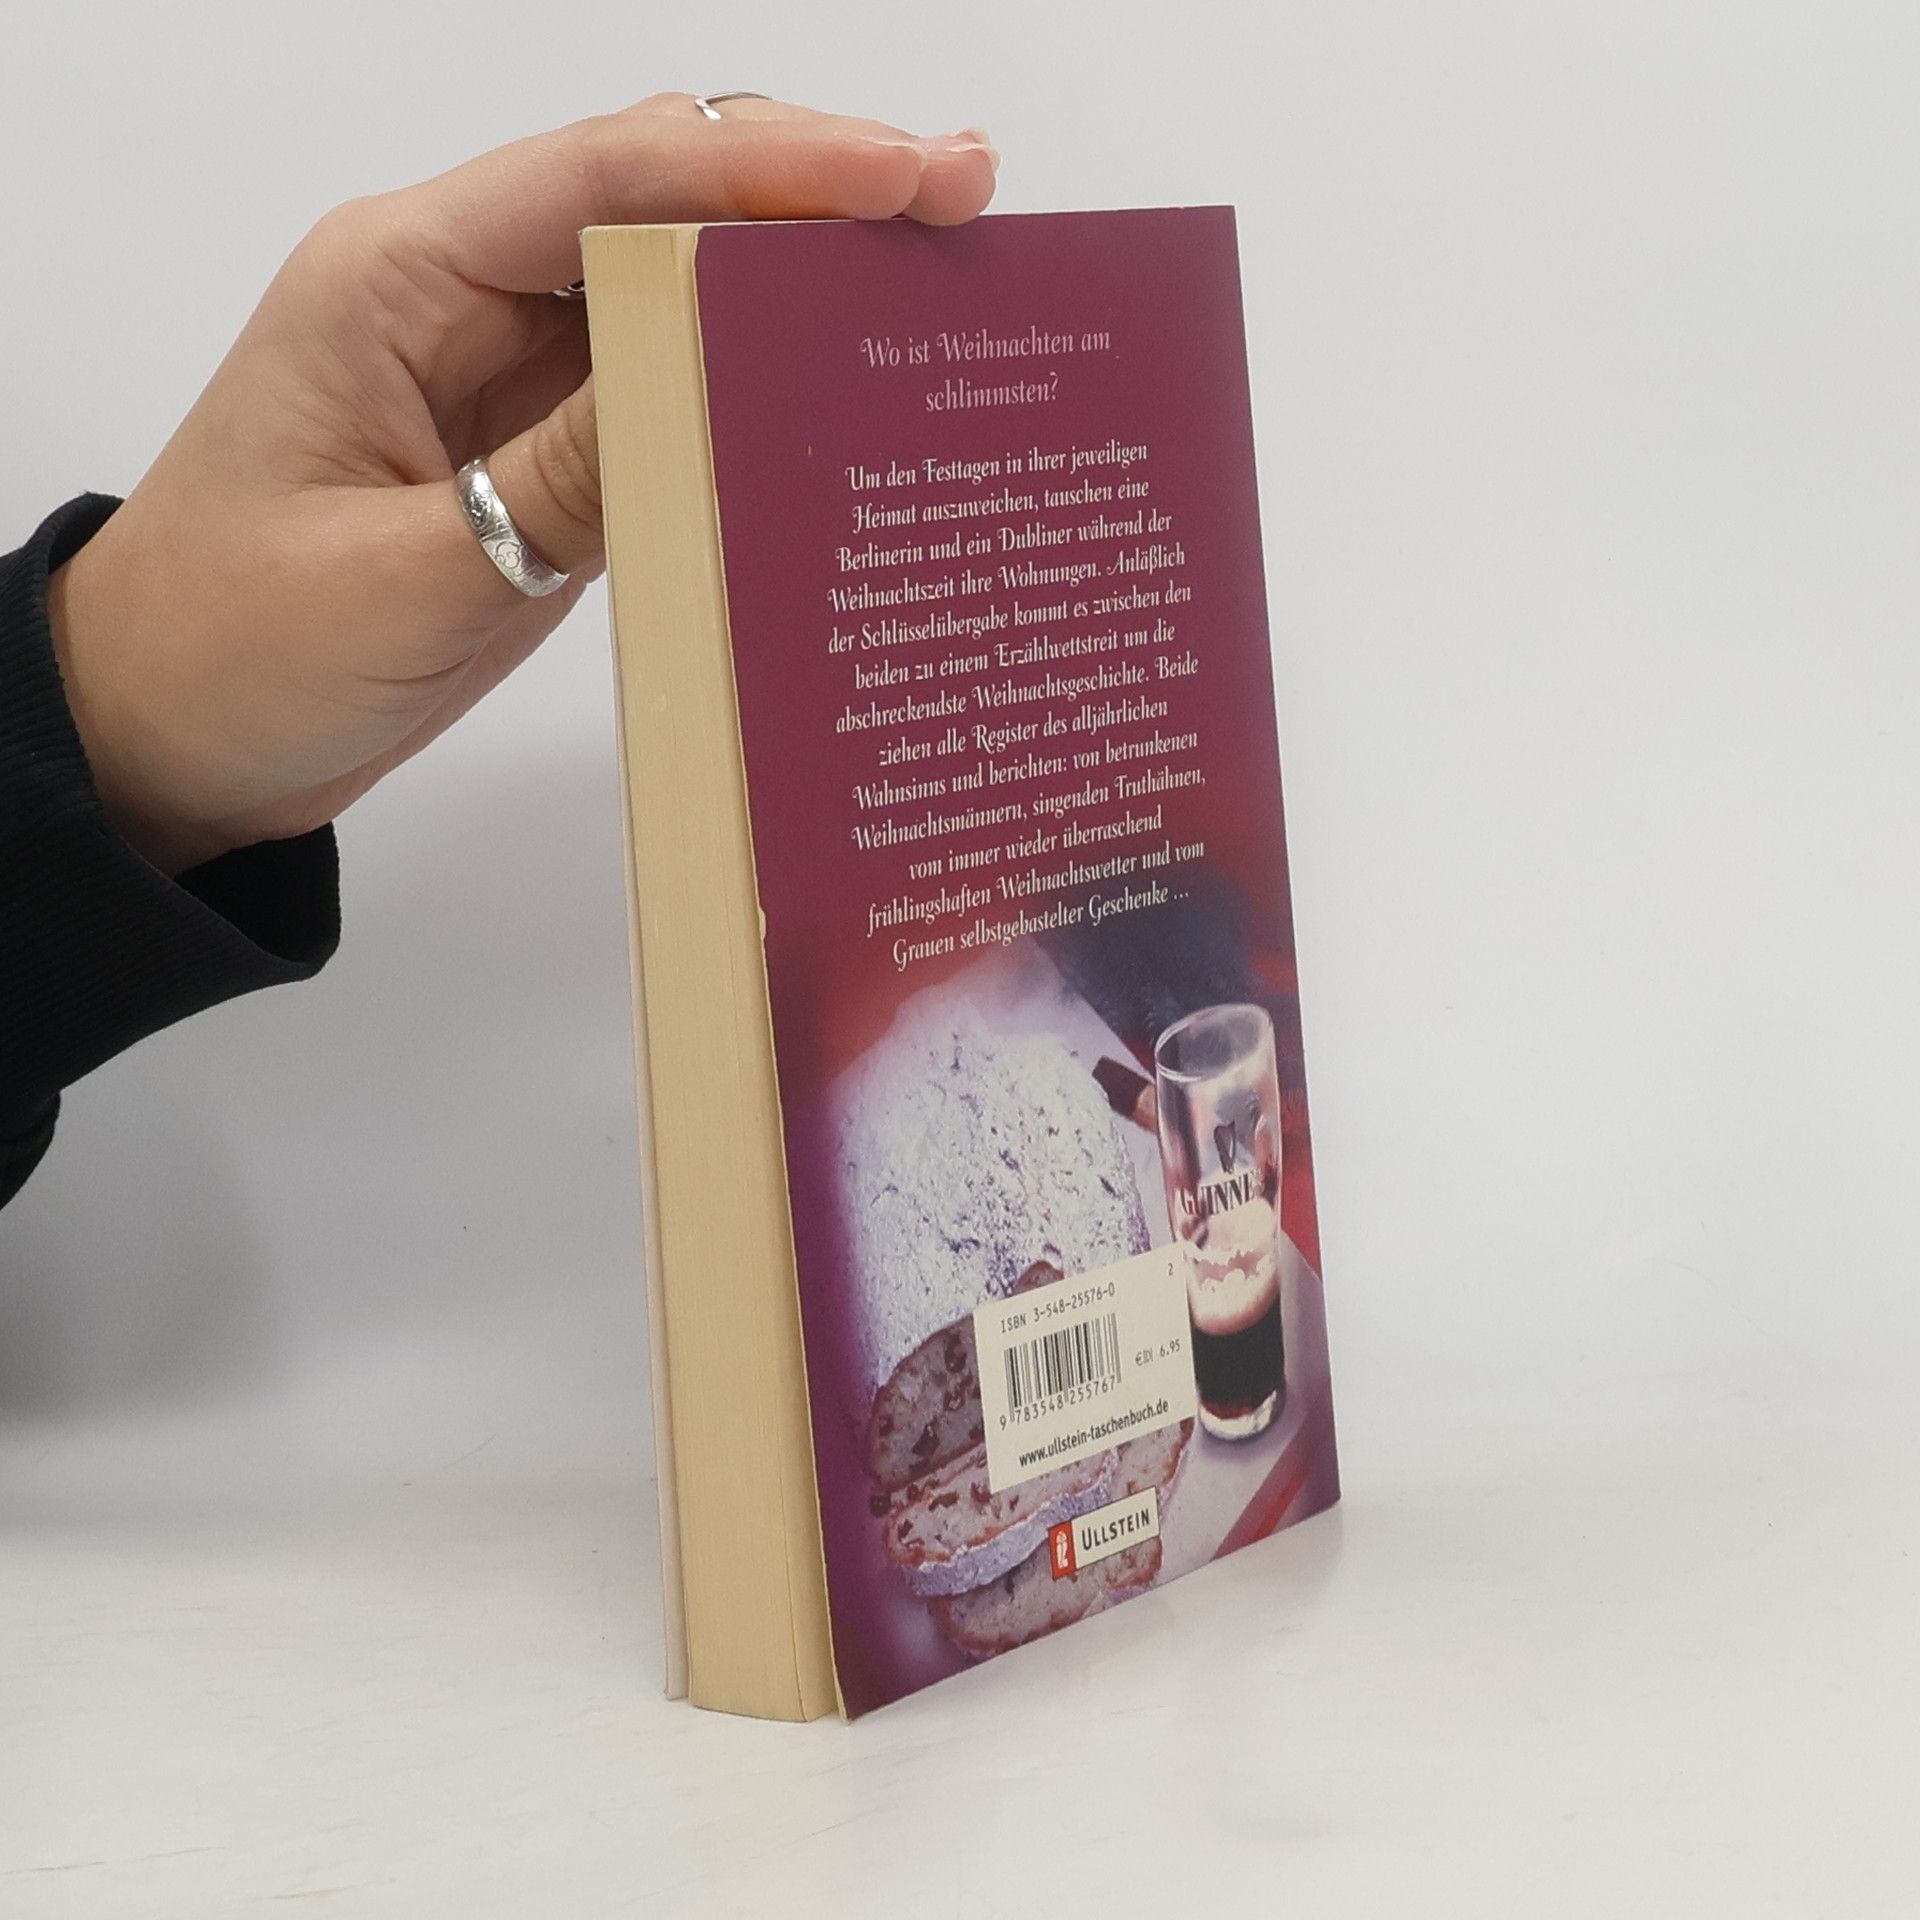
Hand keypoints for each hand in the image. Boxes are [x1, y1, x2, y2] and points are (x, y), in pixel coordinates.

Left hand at [47, 96, 998, 873]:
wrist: (171, 736)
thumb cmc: (236, 648)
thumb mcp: (407, 574)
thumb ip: (565, 481)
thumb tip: (723, 382)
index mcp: (401, 279)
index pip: (606, 180)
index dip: (767, 168)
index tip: (904, 178)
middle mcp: (464, 302)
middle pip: (661, 209)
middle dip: (815, 199)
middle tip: (967, 209)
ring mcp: (509, 382)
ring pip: (678, 302)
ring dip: (799, 294)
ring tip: (940, 290)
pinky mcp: (541, 462)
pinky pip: (666, 402)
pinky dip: (755, 396)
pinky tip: (842, 405)